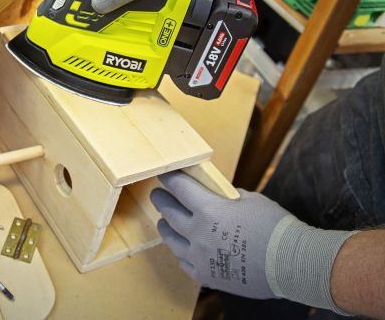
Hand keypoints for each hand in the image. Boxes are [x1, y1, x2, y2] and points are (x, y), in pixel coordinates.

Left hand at [151, 171, 355, 313]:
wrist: (293, 264)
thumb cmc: (276, 228)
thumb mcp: (251, 200)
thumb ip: (227, 197)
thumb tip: (218, 196)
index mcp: (208, 210)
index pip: (180, 189)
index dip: (170, 180)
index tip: (165, 175)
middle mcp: (198, 234)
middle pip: (169, 213)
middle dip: (162, 201)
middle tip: (158, 195)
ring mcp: (200, 257)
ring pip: (171, 240)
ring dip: (166, 227)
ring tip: (164, 222)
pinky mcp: (207, 276)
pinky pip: (184, 262)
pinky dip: (181, 252)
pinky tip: (181, 248)